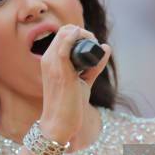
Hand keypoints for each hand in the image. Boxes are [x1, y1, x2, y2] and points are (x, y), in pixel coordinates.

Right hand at [39, 24, 110, 143]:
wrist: (60, 124)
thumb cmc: (70, 105)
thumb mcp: (83, 81)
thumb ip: (94, 66)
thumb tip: (106, 47)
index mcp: (50, 60)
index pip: (62, 34)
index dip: (80, 33)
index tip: (93, 43)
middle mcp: (48, 59)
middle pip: (65, 31)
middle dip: (84, 33)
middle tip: (95, 45)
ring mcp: (52, 65)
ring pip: (66, 34)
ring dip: (84, 35)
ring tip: (94, 46)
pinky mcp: (60, 72)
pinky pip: (64, 47)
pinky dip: (75, 38)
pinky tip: (86, 39)